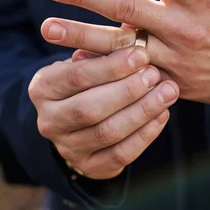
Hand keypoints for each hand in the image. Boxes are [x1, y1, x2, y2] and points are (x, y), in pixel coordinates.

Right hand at [28, 46, 178, 179]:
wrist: (79, 118)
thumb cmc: (91, 78)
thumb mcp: (90, 59)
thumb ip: (106, 51)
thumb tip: (135, 41)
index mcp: (42, 88)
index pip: (76, 76)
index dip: (111, 67)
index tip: (142, 54)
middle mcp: (48, 121)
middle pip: (89, 108)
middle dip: (127, 91)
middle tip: (156, 75)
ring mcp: (67, 148)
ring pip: (107, 133)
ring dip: (142, 111)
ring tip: (167, 92)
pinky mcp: (89, 167)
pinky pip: (121, 154)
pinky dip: (145, 134)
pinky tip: (162, 114)